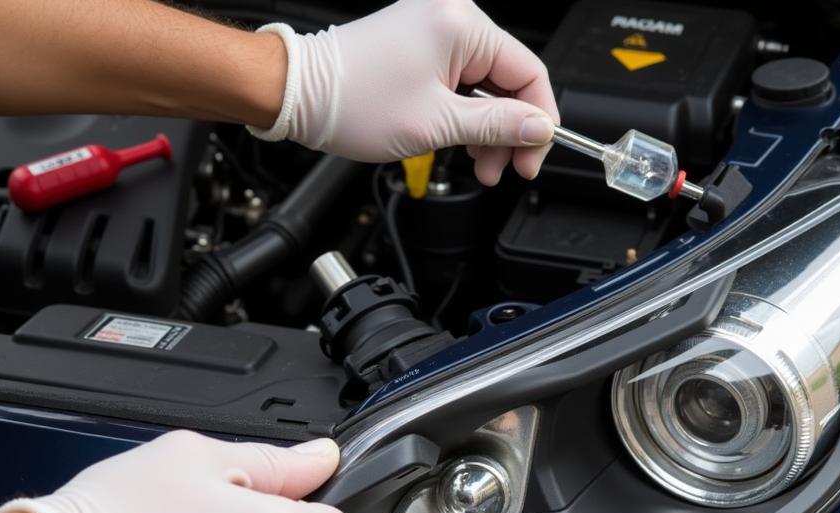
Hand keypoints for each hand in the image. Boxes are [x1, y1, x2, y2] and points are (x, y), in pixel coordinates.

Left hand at [249, 0, 559, 185]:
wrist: (300, 96)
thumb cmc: (353, 102)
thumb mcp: (438, 124)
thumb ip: (497, 125)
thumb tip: (538, 128)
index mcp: (462, 24)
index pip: (528, 72)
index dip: (538, 121)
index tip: (533, 157)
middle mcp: (451, 17)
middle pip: (509, 81)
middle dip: (509, 132)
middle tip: (503, 169)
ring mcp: (434, 31)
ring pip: (485, 87)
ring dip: (487, 131)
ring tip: (479, 165)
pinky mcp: (419, 48)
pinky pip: (461, 83)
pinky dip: (465, 117)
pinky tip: (462, 143)